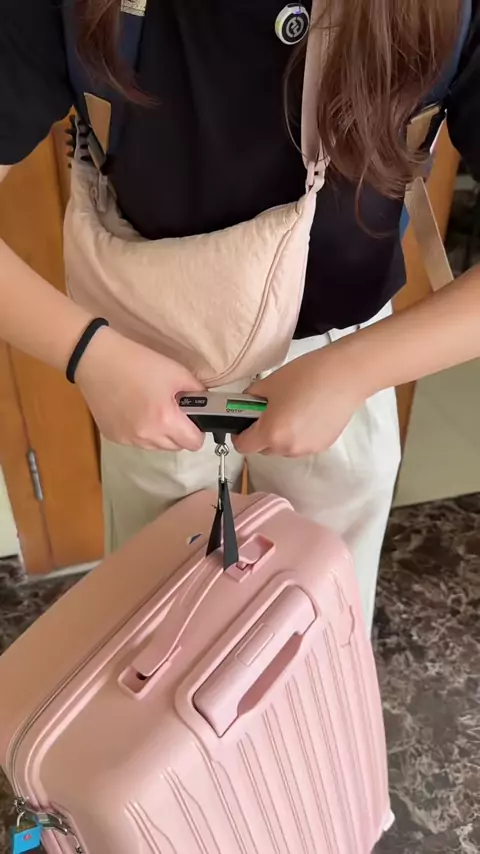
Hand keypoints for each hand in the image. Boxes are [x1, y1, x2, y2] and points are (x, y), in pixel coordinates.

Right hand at [75, 327, 204, 451]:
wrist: (96, 359)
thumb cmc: (138, 362)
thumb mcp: (176, 372)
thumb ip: (197, 392)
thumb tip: (205, 405)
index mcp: (165, 420)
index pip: (194, 443)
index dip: (197, 430)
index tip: (192, 417)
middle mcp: (146, 436)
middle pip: (176, 447)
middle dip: (179, 432)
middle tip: (171, 409)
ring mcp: (128, 439)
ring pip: (156, 446)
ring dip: (160, 434)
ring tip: (150, 408)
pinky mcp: (113, 437)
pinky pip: (137, 442)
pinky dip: (140, 431)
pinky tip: (133, 411)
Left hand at [233, 343, 366, 456]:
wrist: (345, 376)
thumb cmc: (305, 375)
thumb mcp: (268, 383)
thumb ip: (250, 399)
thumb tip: (245, 405)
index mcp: (271, 433)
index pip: (243, 447)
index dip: (239, 434)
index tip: (244, 422)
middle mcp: (287, 448)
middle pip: (263, 449)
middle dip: (261, 434)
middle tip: (270, 411)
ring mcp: (306, 449)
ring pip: (283, 449)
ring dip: (281, 436)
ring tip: (292, 411)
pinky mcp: (323, 446)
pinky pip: (301, 445)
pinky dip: (299, 435)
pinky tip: (309, 414)